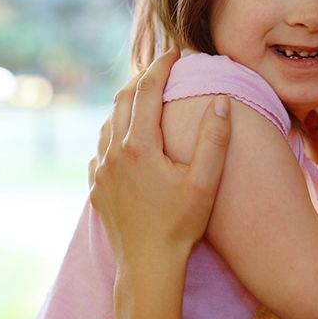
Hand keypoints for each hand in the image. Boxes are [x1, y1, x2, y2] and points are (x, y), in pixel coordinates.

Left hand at [89, 49, 232, 266]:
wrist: (147, 264)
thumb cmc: (180, 225)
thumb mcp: (205, 183)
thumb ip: (214, 139)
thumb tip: (221, 100)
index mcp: (140, 146)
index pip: (148, 91)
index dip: (162, 67)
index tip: (175, 53)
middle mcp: (114, 152)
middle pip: (123, 100)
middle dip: (142, 79)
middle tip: (160, 69)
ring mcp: (101, 170)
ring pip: (108, 123)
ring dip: (125, 105)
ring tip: (143, 99)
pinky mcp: (96, 187)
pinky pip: (100, 149)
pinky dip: (113, 133)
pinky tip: (125, 140)